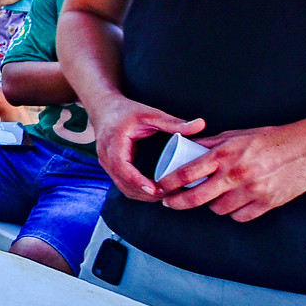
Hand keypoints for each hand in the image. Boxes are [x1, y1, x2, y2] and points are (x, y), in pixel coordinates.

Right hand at [89, 96, 205, 201]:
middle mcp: (106, 157)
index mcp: (114, 143)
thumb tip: (201, 124)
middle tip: (171, 194)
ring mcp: (106, 165)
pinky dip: (139, 191)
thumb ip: (173, 122)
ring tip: (167, 195)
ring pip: (124, 189)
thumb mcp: (150, 114)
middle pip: (124, 184)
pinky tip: (156, 192)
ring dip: (144, 195)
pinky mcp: (111, 170)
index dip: (138, 181)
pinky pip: (124, 186)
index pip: (122, 167)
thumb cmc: (125, 111)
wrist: (104, 110)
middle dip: (147, 193)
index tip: (155, 190)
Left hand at [156, 123, 305, 221]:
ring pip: (218, 209)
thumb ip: (211, 144)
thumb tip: (188, 147)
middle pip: (196, 198)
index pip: (187, 173)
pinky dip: (233, 212)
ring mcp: (251, 191)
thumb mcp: (237, 135)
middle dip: (177, 203)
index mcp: (225, 156)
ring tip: (212, 197)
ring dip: (211, 205)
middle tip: (170, 203)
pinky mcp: (266, 203)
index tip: (160, 187)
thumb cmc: (271, 139)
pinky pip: (240, 217)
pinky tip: (234, 203)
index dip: (169, 183)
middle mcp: (235, 175)